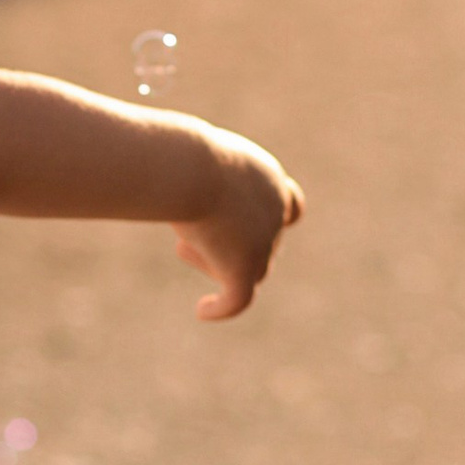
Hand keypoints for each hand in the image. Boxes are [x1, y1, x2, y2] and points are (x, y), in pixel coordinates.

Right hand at [172, 138, 302, 322]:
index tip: (249, 227)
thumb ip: (191, 172)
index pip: (288, 206)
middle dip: (231, 240)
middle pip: (265, 242)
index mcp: (268, 178)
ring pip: (252, 268)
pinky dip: (223, 307)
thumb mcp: (186, 156)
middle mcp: (274, 210)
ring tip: (184, 247)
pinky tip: (203, 310)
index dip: (271, 220)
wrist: (189, 168)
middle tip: (190, 230)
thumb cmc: (179, 153)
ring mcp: (264, 242)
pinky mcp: (244, 268)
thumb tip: (176, 180)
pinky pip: (239, 299)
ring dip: (216, 261)